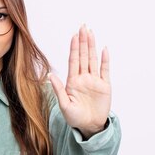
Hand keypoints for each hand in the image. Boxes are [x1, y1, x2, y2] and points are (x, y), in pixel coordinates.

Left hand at [48, 24, 111, 138]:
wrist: (90, 127)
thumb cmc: (75, 118)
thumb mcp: (64, 105)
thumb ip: (58, 89)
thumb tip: (50, 75)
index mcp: (73, 81)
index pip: (73, 61)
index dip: (74, 48)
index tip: (74, 35)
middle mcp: (84, 78)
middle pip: (83, 56)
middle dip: (83, 42)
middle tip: (83, 27)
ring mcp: (95, 81)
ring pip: (93, 60)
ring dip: (92, 46)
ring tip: (91, 33)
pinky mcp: (105, 86)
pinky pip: (105, 70)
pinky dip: (105, 60)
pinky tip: (104, 49)